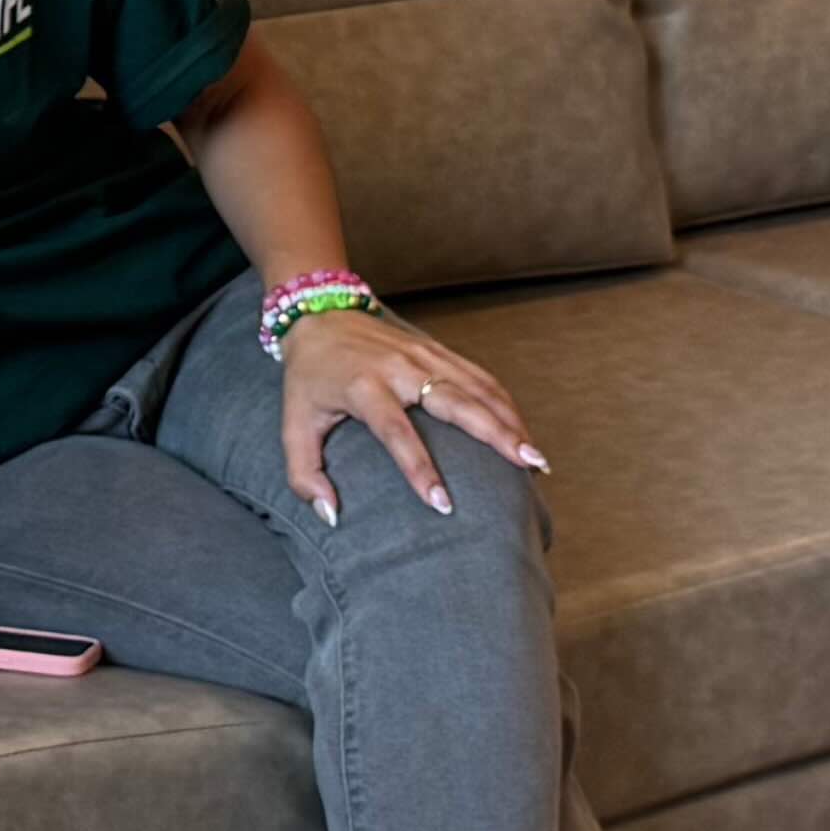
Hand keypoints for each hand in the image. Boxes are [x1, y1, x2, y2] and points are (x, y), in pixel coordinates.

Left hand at [274, 304, 543, 525]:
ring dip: (510, 421)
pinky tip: (521, 430)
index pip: (397, 433)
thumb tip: (330, 515)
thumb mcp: (293, 425)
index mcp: (363, 388)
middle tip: (527, 466)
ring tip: (536, 458)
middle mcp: (399, 369)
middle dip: (495, 435)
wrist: (319, 315)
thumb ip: (303, 475)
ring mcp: (422, 355)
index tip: (443, 504)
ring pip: (477, 387)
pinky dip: (504, 403)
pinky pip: (478, 376)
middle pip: (456, 401)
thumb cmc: (308, 379)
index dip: (420, 469)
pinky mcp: (437, 349)